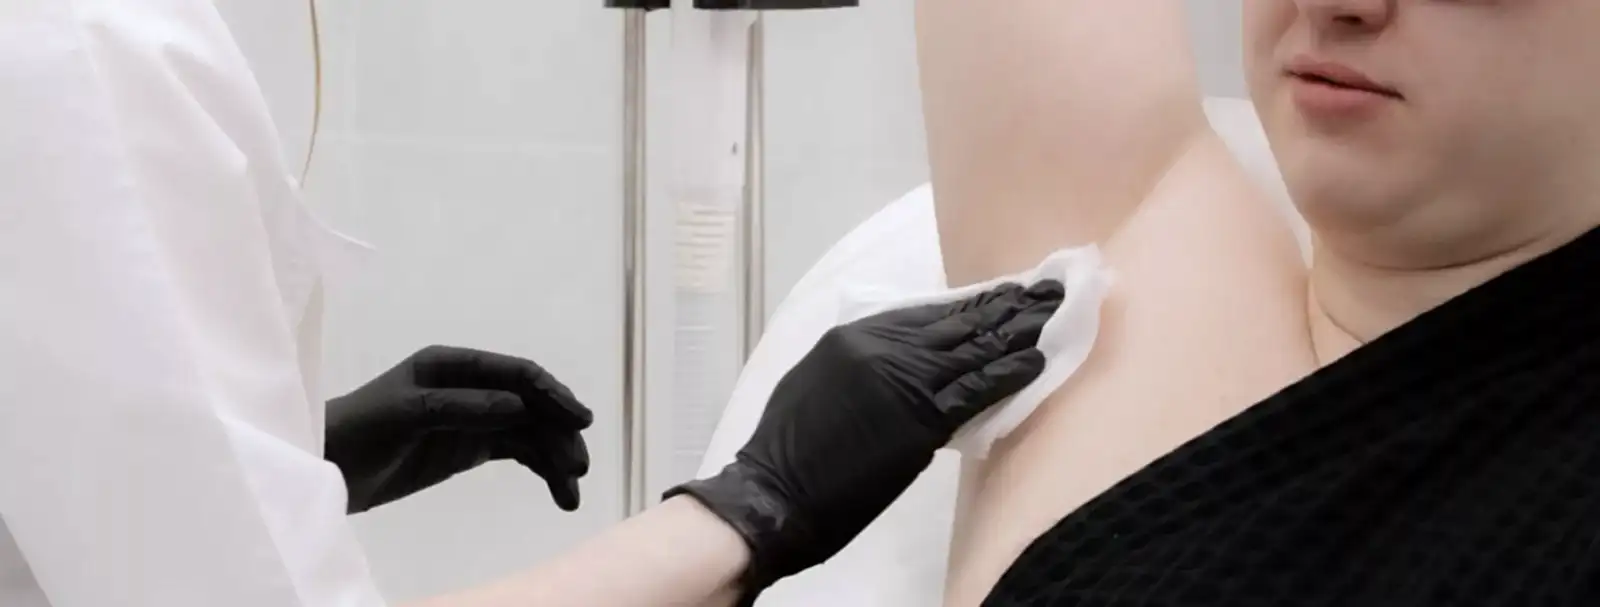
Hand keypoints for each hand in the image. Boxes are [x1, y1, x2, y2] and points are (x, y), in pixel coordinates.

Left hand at [325, 345, 592, 514]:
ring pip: (531, 432)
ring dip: (556, 458)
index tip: (579, 420)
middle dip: (559, 433)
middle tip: (579, 466)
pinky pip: (519, 452)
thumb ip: (461, 407)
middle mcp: (472, 387)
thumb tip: (518, 406)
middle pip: (532, 405)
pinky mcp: (472, 448)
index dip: (552, 393)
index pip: (516, 373)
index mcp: (453, 366)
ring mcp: (475, 418)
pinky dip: (542, 469)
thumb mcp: (407, 413)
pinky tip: (560, 492)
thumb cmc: (360, 430)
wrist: (328, 469)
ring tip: (571, 494)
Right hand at [665, 280, 1064, 596]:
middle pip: (959, 321)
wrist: (773, 495)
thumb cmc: (789, 451)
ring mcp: (901, 381)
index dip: (975, 302)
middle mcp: (880, 347)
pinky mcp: (919, 422)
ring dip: (1021, 330)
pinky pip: (976, 390)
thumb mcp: (819, 384)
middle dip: (1008, 305)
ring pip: (975, 347)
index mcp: (854, 335)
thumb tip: (905, 359)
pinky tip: (1039, 361)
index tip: (1009, 292)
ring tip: (1057, 313)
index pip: (929, 311)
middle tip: (1050, 290)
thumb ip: (862, 365)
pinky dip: (1010, 373)